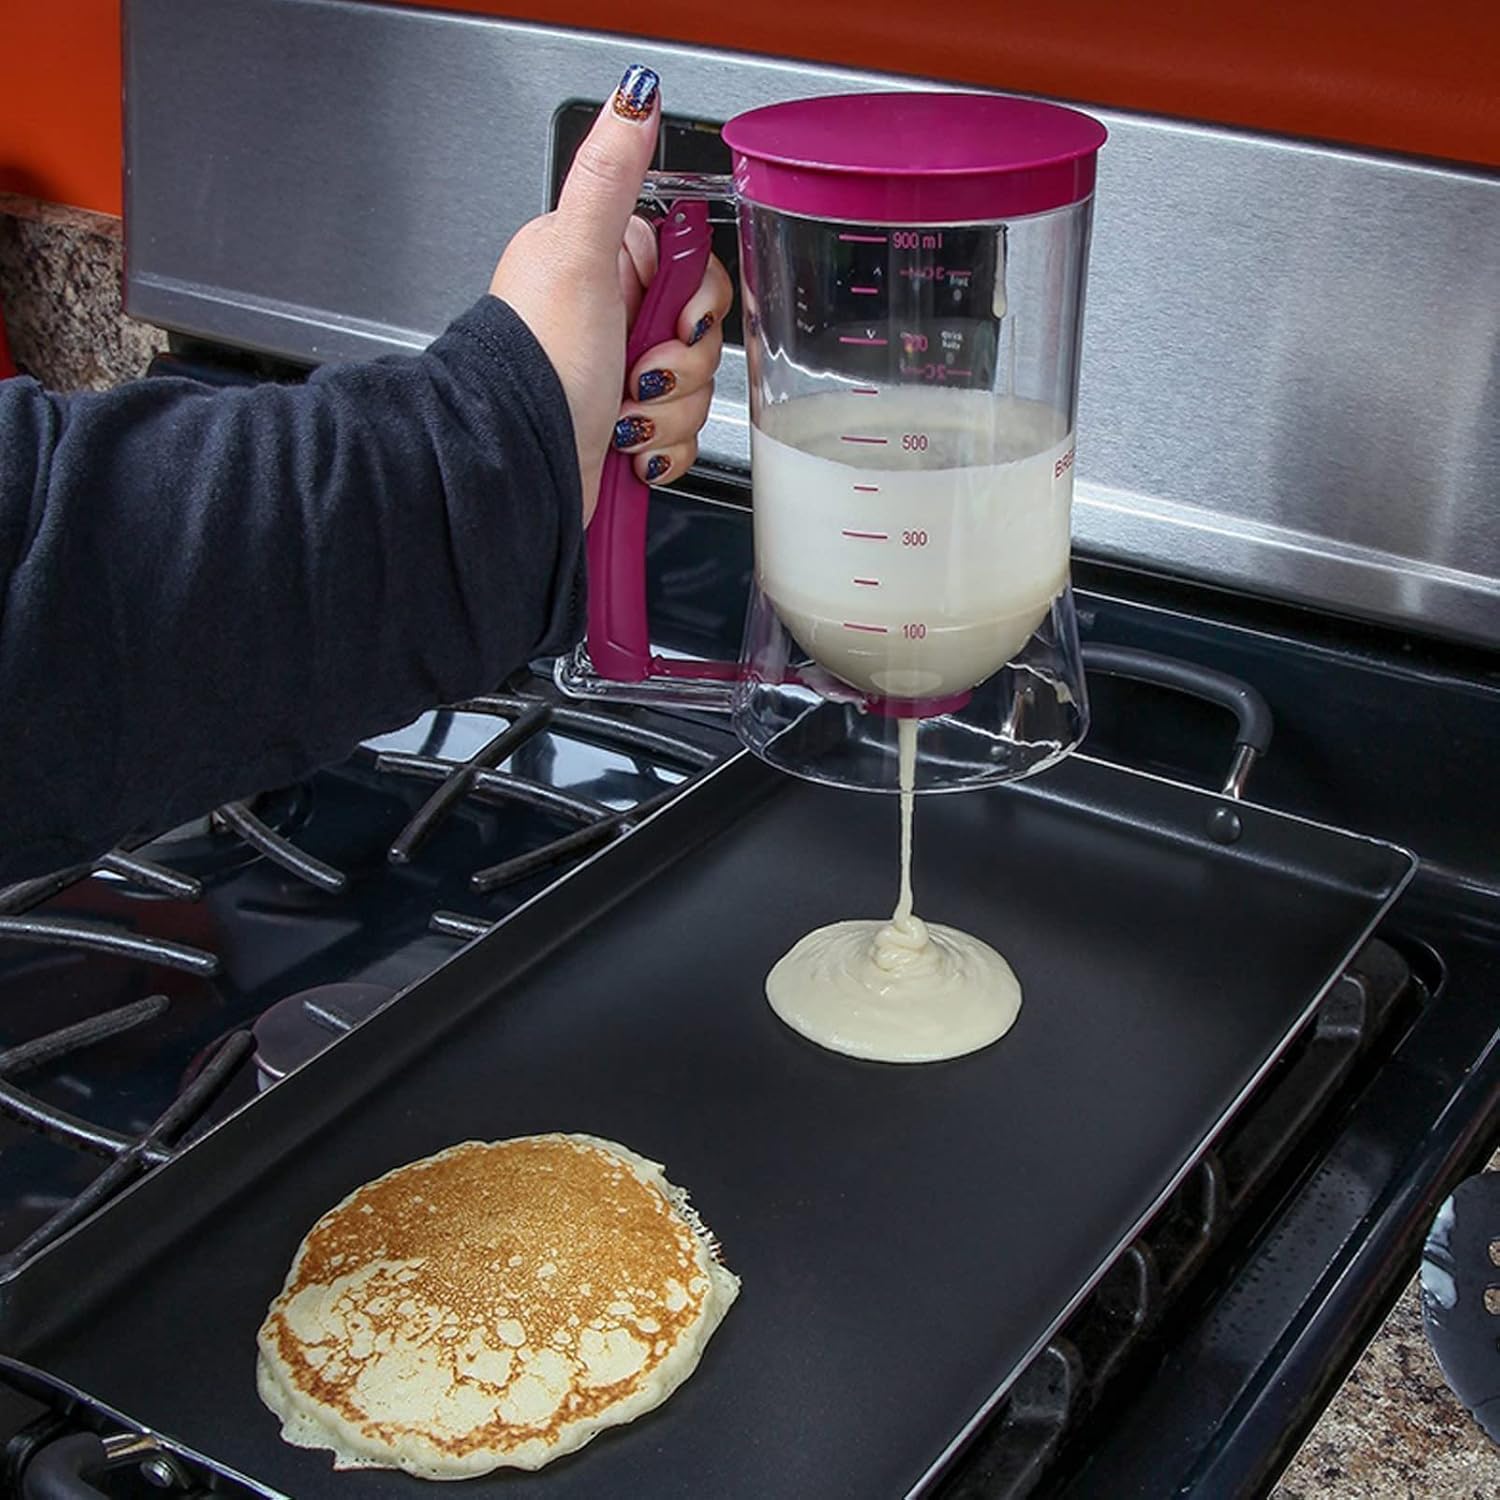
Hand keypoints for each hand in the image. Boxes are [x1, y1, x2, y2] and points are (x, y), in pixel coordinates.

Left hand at [489, 66, 732, 522]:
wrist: (515, 464)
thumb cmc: (534, 366)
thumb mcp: (578, 255)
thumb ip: (610, 175)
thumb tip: (634, 97)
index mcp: (601, 265)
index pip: (691, 269)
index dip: (696, 302)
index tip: (672, 318)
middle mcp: (609, 318)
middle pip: (700, 334)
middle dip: (680, 366)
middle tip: (636, 371)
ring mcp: (618, 376)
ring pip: (695, 389)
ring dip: (667, 413)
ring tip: (620, 416)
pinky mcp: (625, 430)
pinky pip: (680, 437)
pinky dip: (662, 450)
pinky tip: (628, 447)